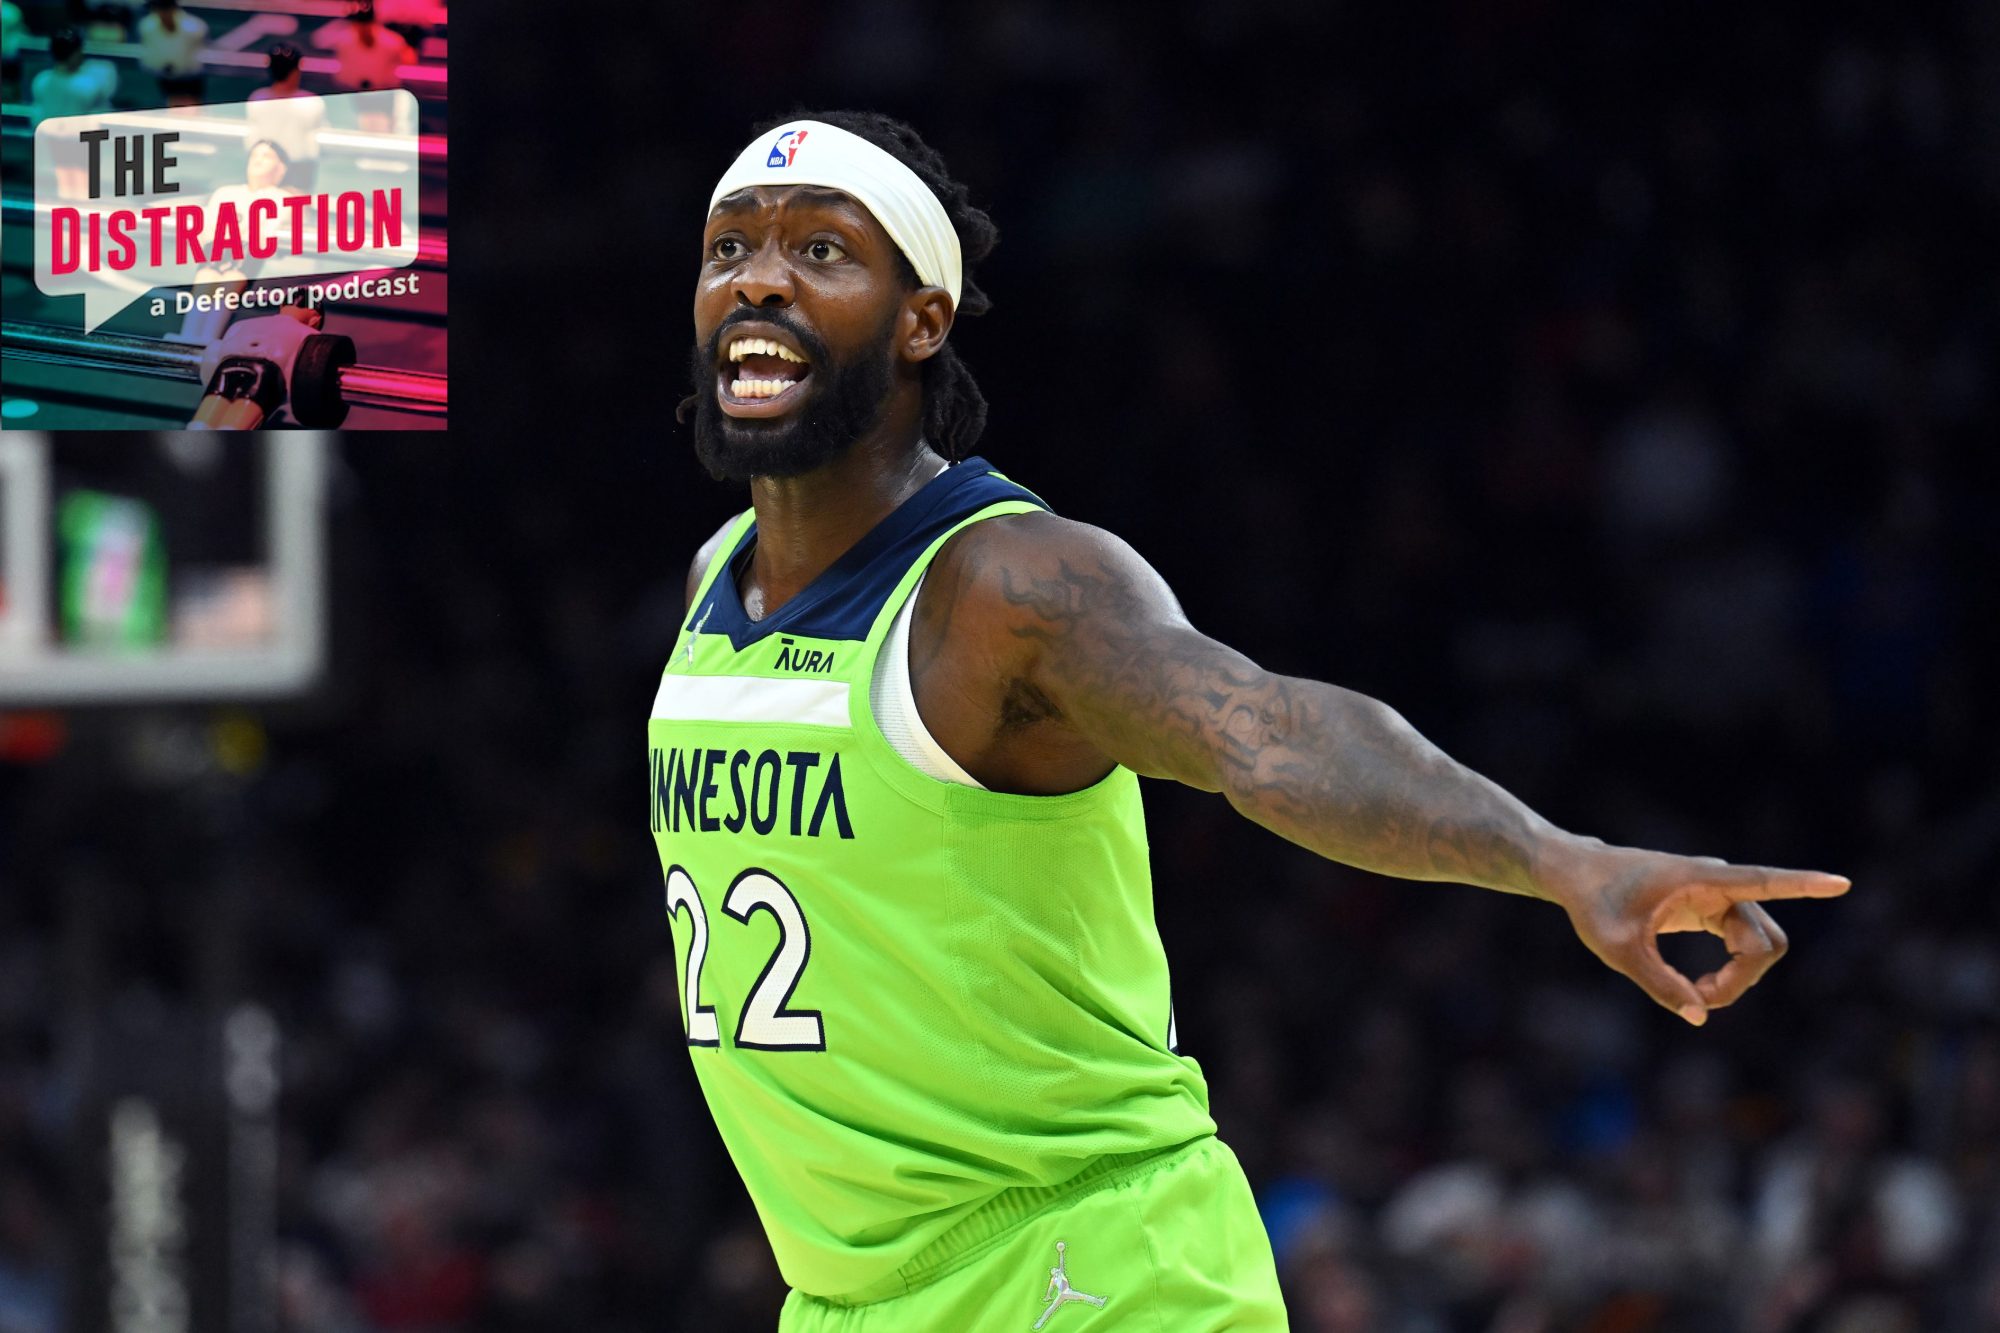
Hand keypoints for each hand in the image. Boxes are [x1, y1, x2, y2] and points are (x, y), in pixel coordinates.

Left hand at [1544, 840, 1850, 1025]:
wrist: (1577, 877)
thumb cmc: (1594, 905)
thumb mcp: (1618, 950)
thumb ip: (1660, 985)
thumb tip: (1701, 1016)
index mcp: (1701, 879)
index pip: (1763, 880)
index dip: (1804, 884)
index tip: (1841, 882)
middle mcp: (1719, 883)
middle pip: (1766, 940)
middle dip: (1745, 977)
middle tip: (1700, 997)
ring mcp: (1718, 895)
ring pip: (1759, 945)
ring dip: (1740, 977)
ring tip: (1695, 992)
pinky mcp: (1712, 908)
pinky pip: (1744, 945)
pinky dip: (1733, 971)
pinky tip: (1701, 987)